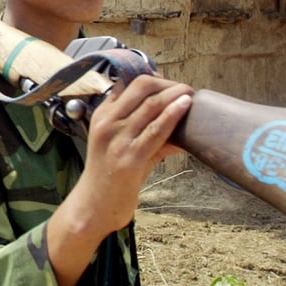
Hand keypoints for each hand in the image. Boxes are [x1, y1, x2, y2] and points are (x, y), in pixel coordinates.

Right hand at [76, 75, 193, 233]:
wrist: (94, 206)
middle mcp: (107, 123)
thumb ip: (145, 129)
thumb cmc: (110, 175)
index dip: (156, 80)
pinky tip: (185, 106)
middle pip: (142, 87)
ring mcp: (117, 140)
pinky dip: (173, 115)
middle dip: (168, 84)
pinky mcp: (130, 158)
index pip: (130, 83)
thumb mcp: (121, 144)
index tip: (172, 86)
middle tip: (185, 90)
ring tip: (191, 94)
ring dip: (176, 95)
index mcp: (102, 115)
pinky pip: (156, 130)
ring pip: (151, 105)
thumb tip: (180, 122)